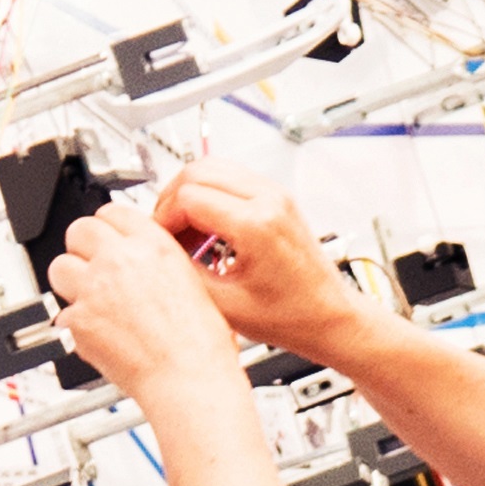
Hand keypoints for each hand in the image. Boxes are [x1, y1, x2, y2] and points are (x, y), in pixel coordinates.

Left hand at [51, 203, 239, 399]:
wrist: (189, 380)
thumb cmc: (201, 346)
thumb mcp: (193, 284)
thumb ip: (158, 264)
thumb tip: (140, 263)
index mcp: (154, 246)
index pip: (112, 212)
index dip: (108, 227)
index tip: (108, 238)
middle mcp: (119, 260)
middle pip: (78, 230)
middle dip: (83, 247)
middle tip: (93, 266)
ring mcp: (93, 288)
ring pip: (59, 267)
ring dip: (71, 280)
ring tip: (89, 299)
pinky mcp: (77, 320)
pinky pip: (63, 313)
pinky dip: (76, 324)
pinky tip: (98, 334)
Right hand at [154, 159, 376, 362]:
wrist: (329, 317)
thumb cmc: (292, 316)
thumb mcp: (224, 305)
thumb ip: (183, 272)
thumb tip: (155, 250)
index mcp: (257, 225)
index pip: (186, 197)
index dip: (162, 218)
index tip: (158, 240)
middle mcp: (269, 200)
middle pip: (195, 171)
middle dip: (170, 201)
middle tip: (166, 233)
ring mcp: (276, 194)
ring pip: (211, 167)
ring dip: (187, 193)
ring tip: (185, 232)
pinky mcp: (277, 196)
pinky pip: (230, 177)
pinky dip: (208, 194)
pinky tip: (205, 227)